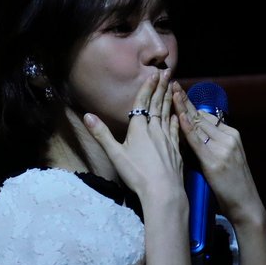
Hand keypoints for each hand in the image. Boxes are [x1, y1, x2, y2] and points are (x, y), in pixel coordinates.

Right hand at [82, 70, 185, 205]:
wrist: (163, 191)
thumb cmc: (137, 173)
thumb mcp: (115, 154)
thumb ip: (101, 134)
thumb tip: (87, 115)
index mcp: (139, 128)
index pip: (143, 104)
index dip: (147, 89)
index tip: (153, 75)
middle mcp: (155, 129)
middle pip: (157, 105)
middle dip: (160, 88)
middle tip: (166, 73)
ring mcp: (168, 138)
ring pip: (168, 113)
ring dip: (170, 99)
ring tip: (173, 86)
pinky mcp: (176, 149)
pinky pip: (176, 128)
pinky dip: (176, 118)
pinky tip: (177, 114)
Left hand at [171, 82, 263, 224]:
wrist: (246, 204)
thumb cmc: (230, 186)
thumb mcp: (223, 159)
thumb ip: (210, 145)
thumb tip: (189, 135)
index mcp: (231, 136)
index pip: (206, 117)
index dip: (191, 104)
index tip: (179, 91)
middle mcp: (228, 138)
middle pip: (202, 116)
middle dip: (185, 101)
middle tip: (172, 84)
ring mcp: (223, 148)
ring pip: (199, 124)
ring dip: (184, 108)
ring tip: (172, 93)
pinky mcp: (215, 160)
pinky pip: (198, 140)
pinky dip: (187, 127)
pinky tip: (178, 116)